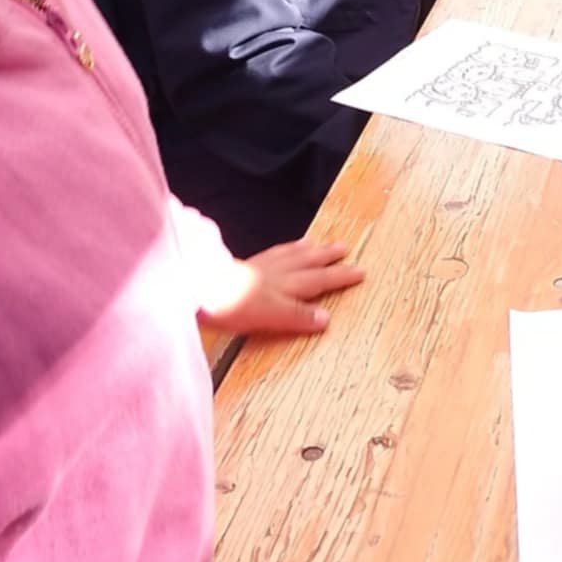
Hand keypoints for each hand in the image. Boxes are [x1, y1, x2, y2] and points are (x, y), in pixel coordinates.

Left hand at [199, 239, 364, 337]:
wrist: (201, 287)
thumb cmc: (234, 306)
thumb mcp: (273, 317)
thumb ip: (299, 317)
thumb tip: (326, 318)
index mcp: (288, 286)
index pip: (321, 280)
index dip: (341, 276)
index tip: (361, 271)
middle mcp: (278, 273)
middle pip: (309, 263)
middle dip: (329, 258)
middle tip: (345, 248)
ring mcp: (261, 267)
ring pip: (291, 254)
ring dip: (308, 250)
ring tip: (318, 244)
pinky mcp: (244, 266)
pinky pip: (271, 253)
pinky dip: (282, 249)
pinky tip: (282, 251)